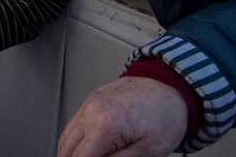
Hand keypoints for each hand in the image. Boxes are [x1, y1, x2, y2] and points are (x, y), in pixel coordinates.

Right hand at [58, 76, 187, 156]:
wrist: (169, 86)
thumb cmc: (166, 116)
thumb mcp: (149, 151)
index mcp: (105, 126)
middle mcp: (91, 112)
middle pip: (66, 148)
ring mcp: (88, 104)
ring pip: (65, 137)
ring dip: (71, 152)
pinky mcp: (90, 100)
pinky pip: (73, 124)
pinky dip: (74, 140)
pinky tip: (86, 149)